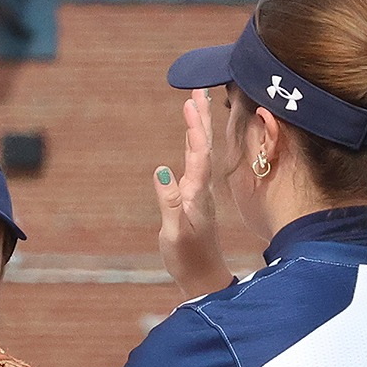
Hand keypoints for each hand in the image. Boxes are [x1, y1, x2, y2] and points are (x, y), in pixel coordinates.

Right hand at [153, 90, 232, 296]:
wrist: (204, 277)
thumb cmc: (187, 259)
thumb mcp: (174, 234)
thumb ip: (169, 203)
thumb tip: (162, 170)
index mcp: (197, 195)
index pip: (199, 156)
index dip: (195, 130)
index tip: (191, 104)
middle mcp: (202, 189)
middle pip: (203, 147)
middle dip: (200, 117)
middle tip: (198, 89)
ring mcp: (200, 192)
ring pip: (201, 152)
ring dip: (198, 126)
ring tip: (194, 102)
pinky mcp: (196, 197)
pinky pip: (197, 162)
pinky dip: (194, 143)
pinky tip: (192, 134)